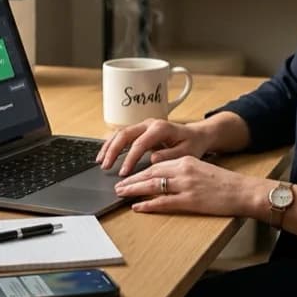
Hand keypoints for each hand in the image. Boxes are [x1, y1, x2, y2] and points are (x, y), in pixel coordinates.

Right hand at [95, 118, 211, 175]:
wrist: (196, 135)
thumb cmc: (192, 144)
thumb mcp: (186, 153)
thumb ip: (169, 156)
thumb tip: (153, 159)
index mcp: (161, 128)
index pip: (139, 143)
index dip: (129, 159)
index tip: (123, 173)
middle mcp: (150, 123)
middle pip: (125, 134)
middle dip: (113, 151)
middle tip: (105, 167)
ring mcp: (143, 125)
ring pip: (120, 133)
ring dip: (109, 146)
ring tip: (100, 161)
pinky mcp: (140, 130)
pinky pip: (122, 135)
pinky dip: (112, 143)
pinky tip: (105, 153)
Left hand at [113, 155, 265, 216]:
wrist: (243, 191)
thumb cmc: (225, 183)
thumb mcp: (201, 169)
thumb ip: (183, 171)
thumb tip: (164, 178)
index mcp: (186, 160)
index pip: (156, 164)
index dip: (139, 170)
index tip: (128, 176)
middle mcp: (184, 170)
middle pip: (150, 173)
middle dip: (132, 179)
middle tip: (118, 185)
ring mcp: (186, 185)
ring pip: (153, 185)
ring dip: (134, 190)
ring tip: (122, 194)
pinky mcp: (190, 201)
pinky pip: (163, 202)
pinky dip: (148, 204)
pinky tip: (138, 206)